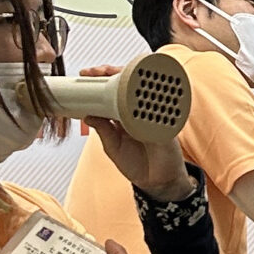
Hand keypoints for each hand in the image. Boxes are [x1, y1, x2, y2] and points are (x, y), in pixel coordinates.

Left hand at [74, 70, 193, 198]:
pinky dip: (152, 95)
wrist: (158, 182)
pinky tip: (141, 88)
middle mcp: (138, 112)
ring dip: (130, 77)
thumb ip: (103, 132)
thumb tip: (89, 115)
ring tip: (114, 74)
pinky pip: (160, 105)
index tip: (86, 75)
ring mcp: (153, 114)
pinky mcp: (167, 121)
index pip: (112, 93)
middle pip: (127, 84)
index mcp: (123, 116)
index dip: (100, 82)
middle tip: (97, 71)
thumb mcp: (114, 149)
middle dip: (111, 72)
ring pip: (143, 88)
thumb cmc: (137, 165)